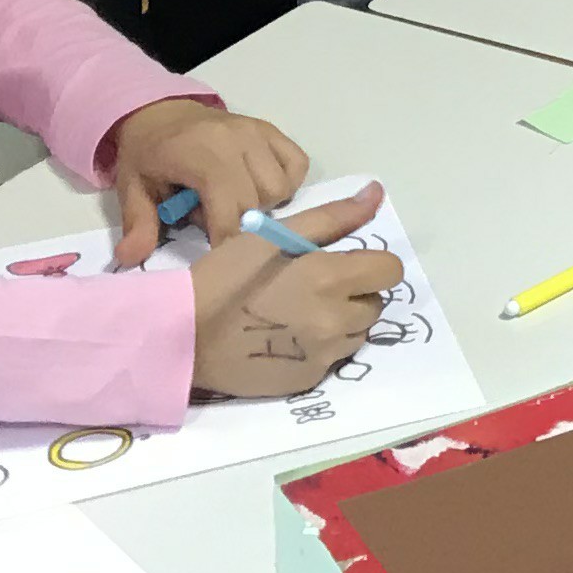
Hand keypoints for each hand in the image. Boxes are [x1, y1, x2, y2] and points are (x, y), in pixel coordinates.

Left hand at [103, 97, 306, 268]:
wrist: (161, 112)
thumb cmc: (148, 155)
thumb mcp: (133, 189)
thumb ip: (139, 224)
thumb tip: (130, 259)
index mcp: (200, 154)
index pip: (229, 210)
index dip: (226, 240)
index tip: (216, 255)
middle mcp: (236, 139)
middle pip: (258, 202)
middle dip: (240, 222)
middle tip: (213, 217)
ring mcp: (257, 132)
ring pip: (281, 188)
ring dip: (264, 204)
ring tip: (235, 200)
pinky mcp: (271, 130)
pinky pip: (297, 164)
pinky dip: (286, 181)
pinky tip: (259, 185)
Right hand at [186, 184, 405, 399]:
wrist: (182, 336)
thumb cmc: (224, 276)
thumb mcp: (272, 236)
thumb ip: (332, 217)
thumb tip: (376, 194)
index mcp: (330, 278)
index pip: (390, 269)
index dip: (370, 263)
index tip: (342, 263)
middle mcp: (336, 320)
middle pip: (374, 302)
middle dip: (353, 292)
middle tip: (311, 286)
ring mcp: (325, 354)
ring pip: (358, 332)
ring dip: (341, 320)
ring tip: (297, 311)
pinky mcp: (310, 379)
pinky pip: (333, 357)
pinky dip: (320, 346)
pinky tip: (286, 336)